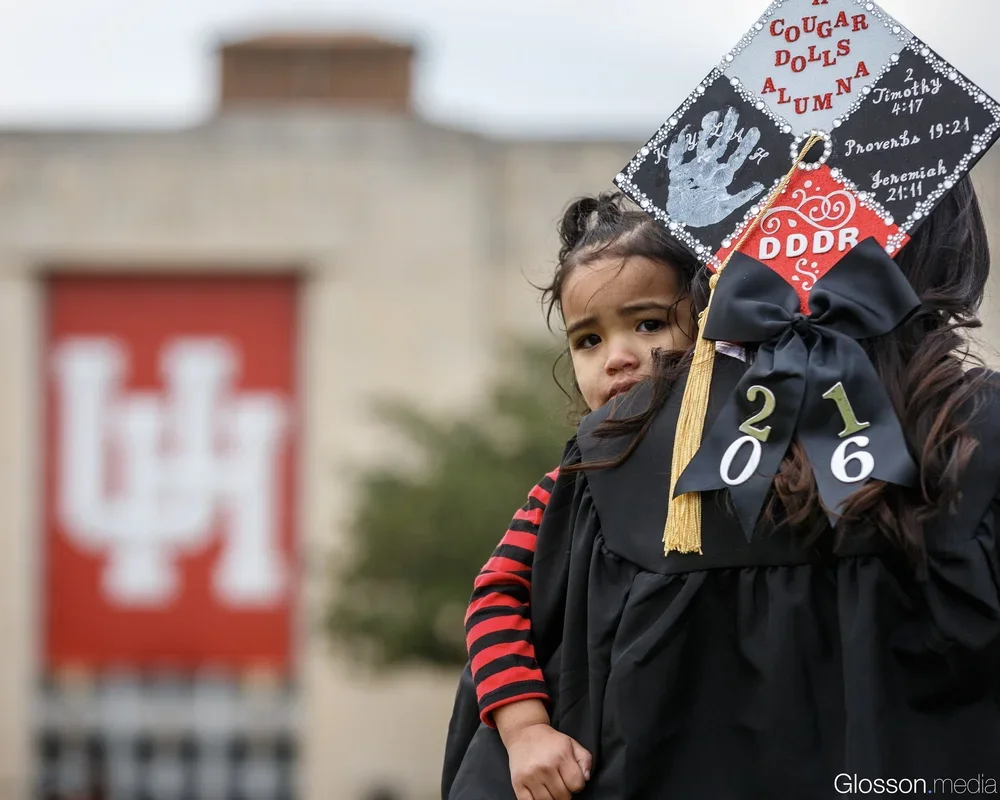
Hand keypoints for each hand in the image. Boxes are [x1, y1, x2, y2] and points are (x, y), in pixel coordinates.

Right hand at [504, 723, 591, 799]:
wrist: (523, 733)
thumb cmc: (550, 741)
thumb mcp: (571, 743)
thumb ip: (585, 759)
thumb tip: (586, 778)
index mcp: (561, 756)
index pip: (577, 785)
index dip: (577, 785)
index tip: (571, 780)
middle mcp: (545, 767)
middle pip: (563, 796)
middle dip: (564, 792)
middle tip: (559, 783)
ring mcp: (530, 776)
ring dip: (552, 798)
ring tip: (550, 787)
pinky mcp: (518, 783)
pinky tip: (539, 793)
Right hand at [666, 106, 765, 228]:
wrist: (680, 224)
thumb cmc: (703, 216)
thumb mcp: (725, 208)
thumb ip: (742, 198)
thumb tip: (760, 186)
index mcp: (721, 178)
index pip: (736, 158)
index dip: (745, 145)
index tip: (754, 131)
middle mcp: (709, 170)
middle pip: (720, 146)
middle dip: (727, 129)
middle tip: (734, 112)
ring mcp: (693, 170)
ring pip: (701, 146)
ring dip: (706, 132)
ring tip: (712, 115)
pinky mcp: (676, 173)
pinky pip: (677, 158)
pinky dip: (678, 146)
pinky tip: (684, 132)